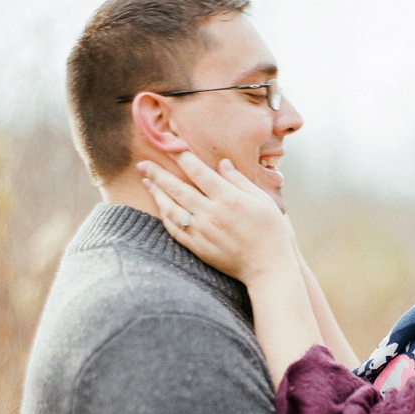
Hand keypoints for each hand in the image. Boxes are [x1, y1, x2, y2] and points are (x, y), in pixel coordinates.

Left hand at [138, 152, 294, 283]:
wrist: (269, 268)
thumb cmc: (271, 233)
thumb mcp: (263, 201)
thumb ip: (240, 181)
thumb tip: (222, 163)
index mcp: (229, 198)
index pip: (198, 171)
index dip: (181, 156)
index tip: (169, 144)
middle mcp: (211, 214)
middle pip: (177, 188)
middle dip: (158, 173)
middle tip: (143, 163)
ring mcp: (202, 232)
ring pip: (171, 208)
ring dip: (156, 193)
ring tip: (146, 181)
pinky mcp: (198, 248)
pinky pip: (174, 229)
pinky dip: (164, 216)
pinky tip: (160, 207)